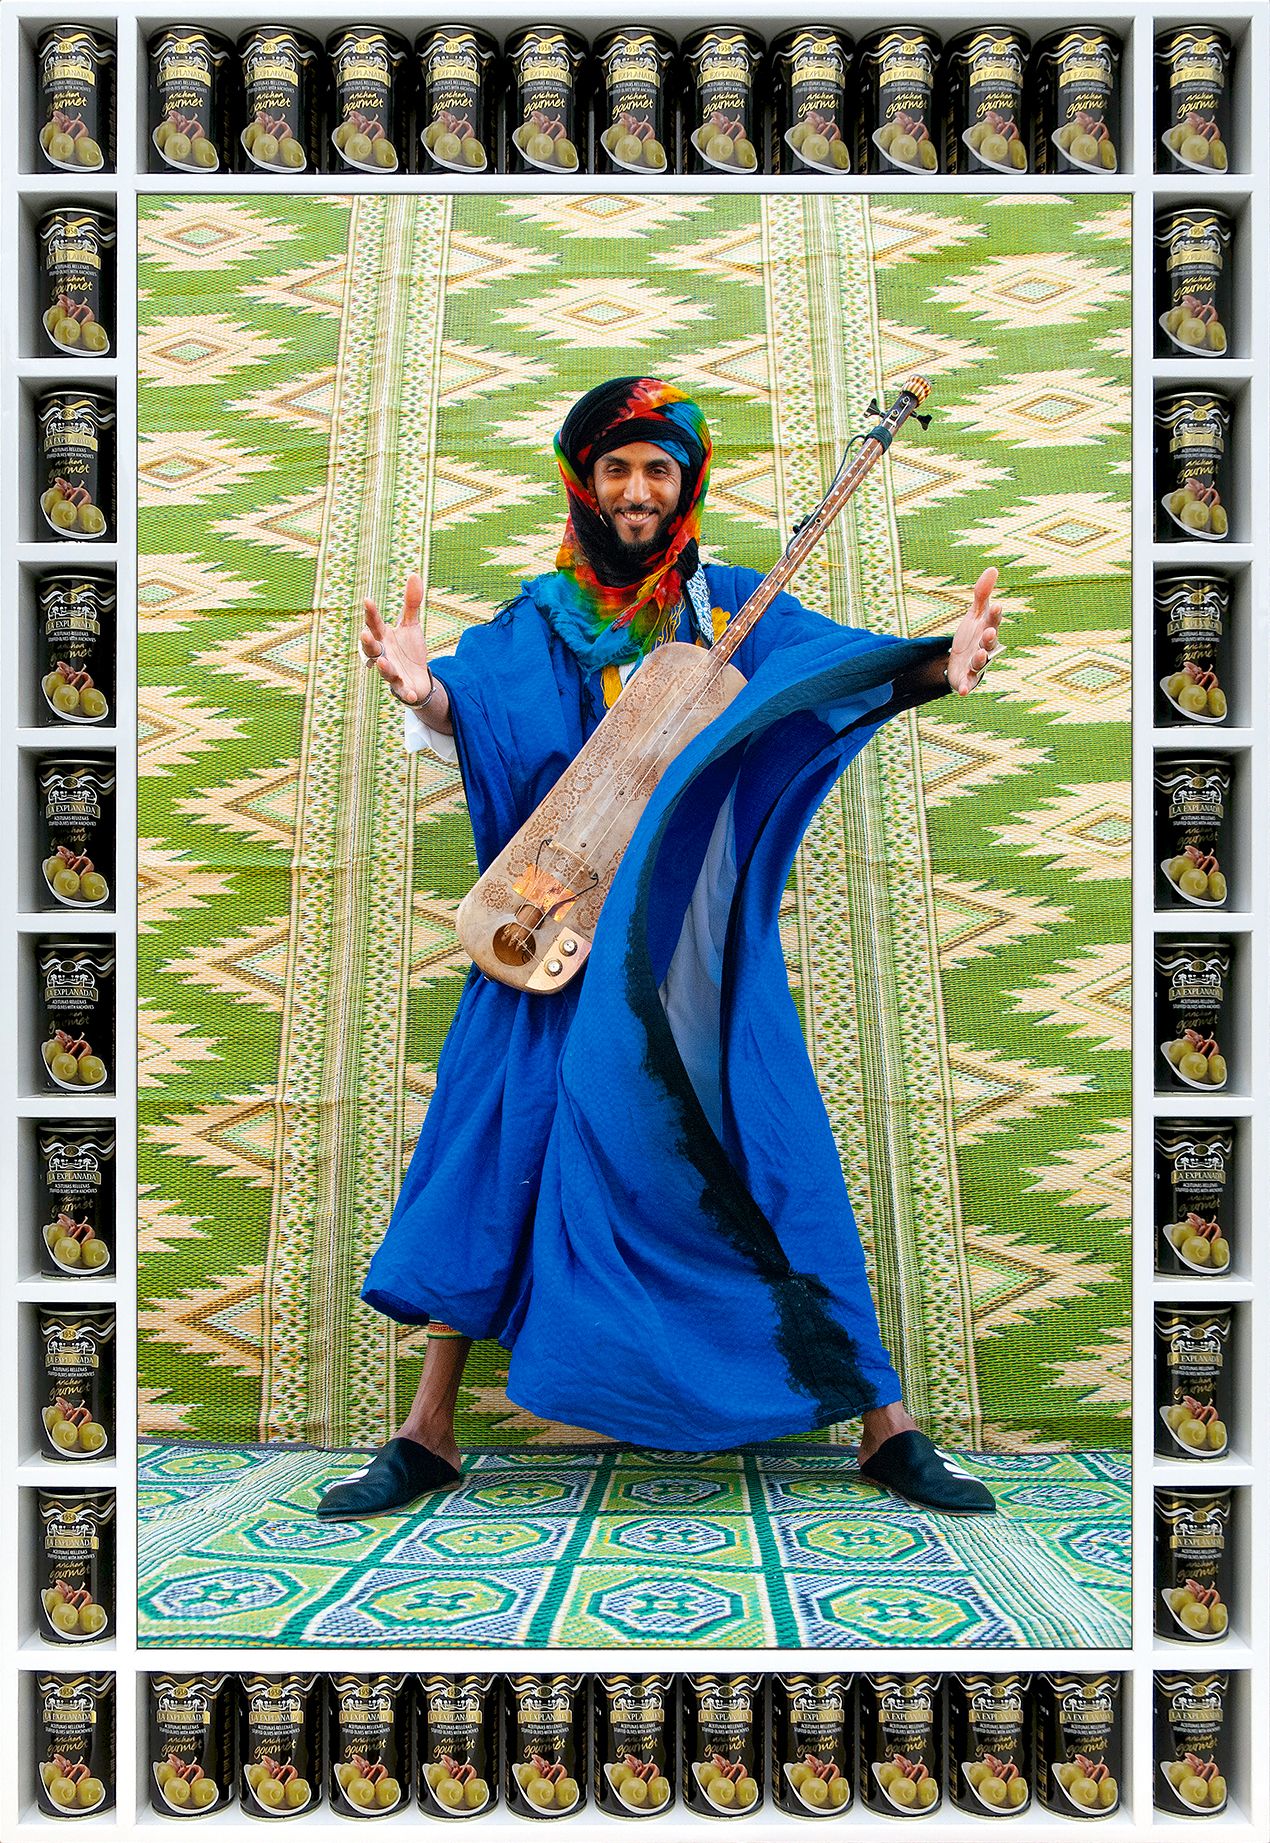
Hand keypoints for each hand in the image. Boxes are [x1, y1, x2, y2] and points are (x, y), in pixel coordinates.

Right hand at [360, 572, 450, 729]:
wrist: (417, 677)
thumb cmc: (409, 649)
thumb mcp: (411, 625)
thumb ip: (411, 602)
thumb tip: (414, 573)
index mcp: (384, 638)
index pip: (375, 624)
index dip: (371, 613)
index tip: (367, 600)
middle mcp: (384, 655)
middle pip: (373, 649)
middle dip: (368, 643)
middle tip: (365, 634)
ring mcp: (392, 672)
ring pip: (385, 670)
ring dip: (384, 667)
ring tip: (384, 661)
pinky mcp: (402, 688)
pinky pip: (402, 691)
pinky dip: (405, 693)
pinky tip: (410, 694)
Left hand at [946, 567, 1002, 695]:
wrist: (958, 659)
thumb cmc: (971, 634)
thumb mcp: (974, 613)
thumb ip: (982, 593)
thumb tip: (992, 568)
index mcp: (988, 630)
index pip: (993, 621)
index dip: (995, 615)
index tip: (997, 605)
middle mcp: (986, 649)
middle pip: (989, 644)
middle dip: (989, 639)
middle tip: (988, 632)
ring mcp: (977, 665)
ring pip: (980, 664)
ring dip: (979, 660)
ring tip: (977, 655)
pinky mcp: (967, 679)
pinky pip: (968, 684)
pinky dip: (966, 687)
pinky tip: (963, 691)